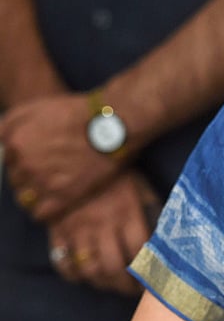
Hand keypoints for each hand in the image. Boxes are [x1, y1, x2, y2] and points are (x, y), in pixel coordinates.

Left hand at [1, 93, 120, 220]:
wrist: (116, 124)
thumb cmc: (78, 112)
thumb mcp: (36, 106)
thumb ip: (8, 124)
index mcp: (16, 143)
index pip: (6, 160)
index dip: (22, 157)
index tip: (39, 154)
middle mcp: (26, 165)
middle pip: (15, 180)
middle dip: (28, 175)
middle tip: (51, 167)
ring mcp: (45, 183)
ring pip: (24, 199)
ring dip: (35, 192)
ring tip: (54, 183)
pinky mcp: (65, 197)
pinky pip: (39, 213)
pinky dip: (44, 208)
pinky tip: (57, 197)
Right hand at [48, 170, 159, 296]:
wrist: (80, 154)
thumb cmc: (119, 173)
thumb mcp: (143, 187)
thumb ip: (155, 211)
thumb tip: (171, 235)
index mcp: (127, 213)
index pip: (140, 252)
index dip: (149, 271)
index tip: (155, 280)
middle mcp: (102, 224)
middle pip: (114, 268)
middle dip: (126, 286)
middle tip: (133, 291)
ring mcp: (77, 229)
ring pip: (89, 270)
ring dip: (103, 284)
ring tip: (113, 285)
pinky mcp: (58, 230)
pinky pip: (63, 262)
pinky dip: (74, 275)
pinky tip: (86, 275)